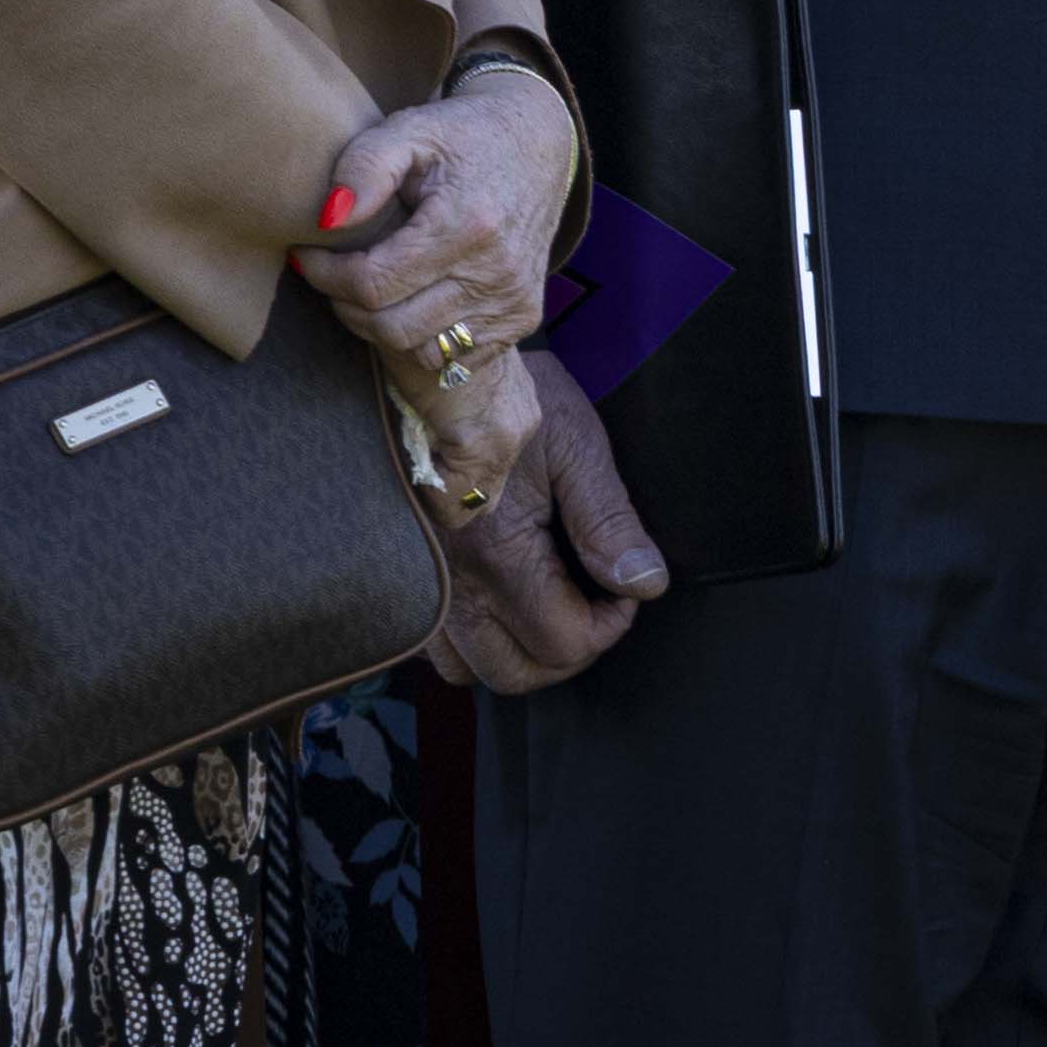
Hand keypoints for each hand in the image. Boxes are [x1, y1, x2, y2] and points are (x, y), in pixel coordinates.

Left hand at [294, 82, 565, 398]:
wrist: (538, 144)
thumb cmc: (462, 136)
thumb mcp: (409, 131)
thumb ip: (363, 167)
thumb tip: (328, 220)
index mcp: (468, 225)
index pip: (371, 284)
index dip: (324, 275)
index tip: (308, 252)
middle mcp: (498, 271)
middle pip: (391, 326)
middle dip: (346, 304)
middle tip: (334, 272)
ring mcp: (514, 299)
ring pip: (420, 349)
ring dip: (379, 325)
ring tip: (369, 287)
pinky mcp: (523, 316)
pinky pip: (454, 356)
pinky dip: (420, 337)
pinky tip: (409, 299)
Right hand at [416, 355, 666, 692]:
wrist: (433, 371)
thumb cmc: (507, 401)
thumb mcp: (577, 447)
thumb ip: (610, 522)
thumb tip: (644, 584)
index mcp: (498, 557)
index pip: (564, 643)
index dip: (611, 624)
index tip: (624, 583)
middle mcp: (449, 588)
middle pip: (516, 675)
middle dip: (569, 650)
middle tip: (596, 601)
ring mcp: (418, 589)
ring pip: (470, 668)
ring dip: (520, 649)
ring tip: (553, 599)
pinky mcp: (401, 579)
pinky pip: (434, 644)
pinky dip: (475, 637)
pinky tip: (505, 593)